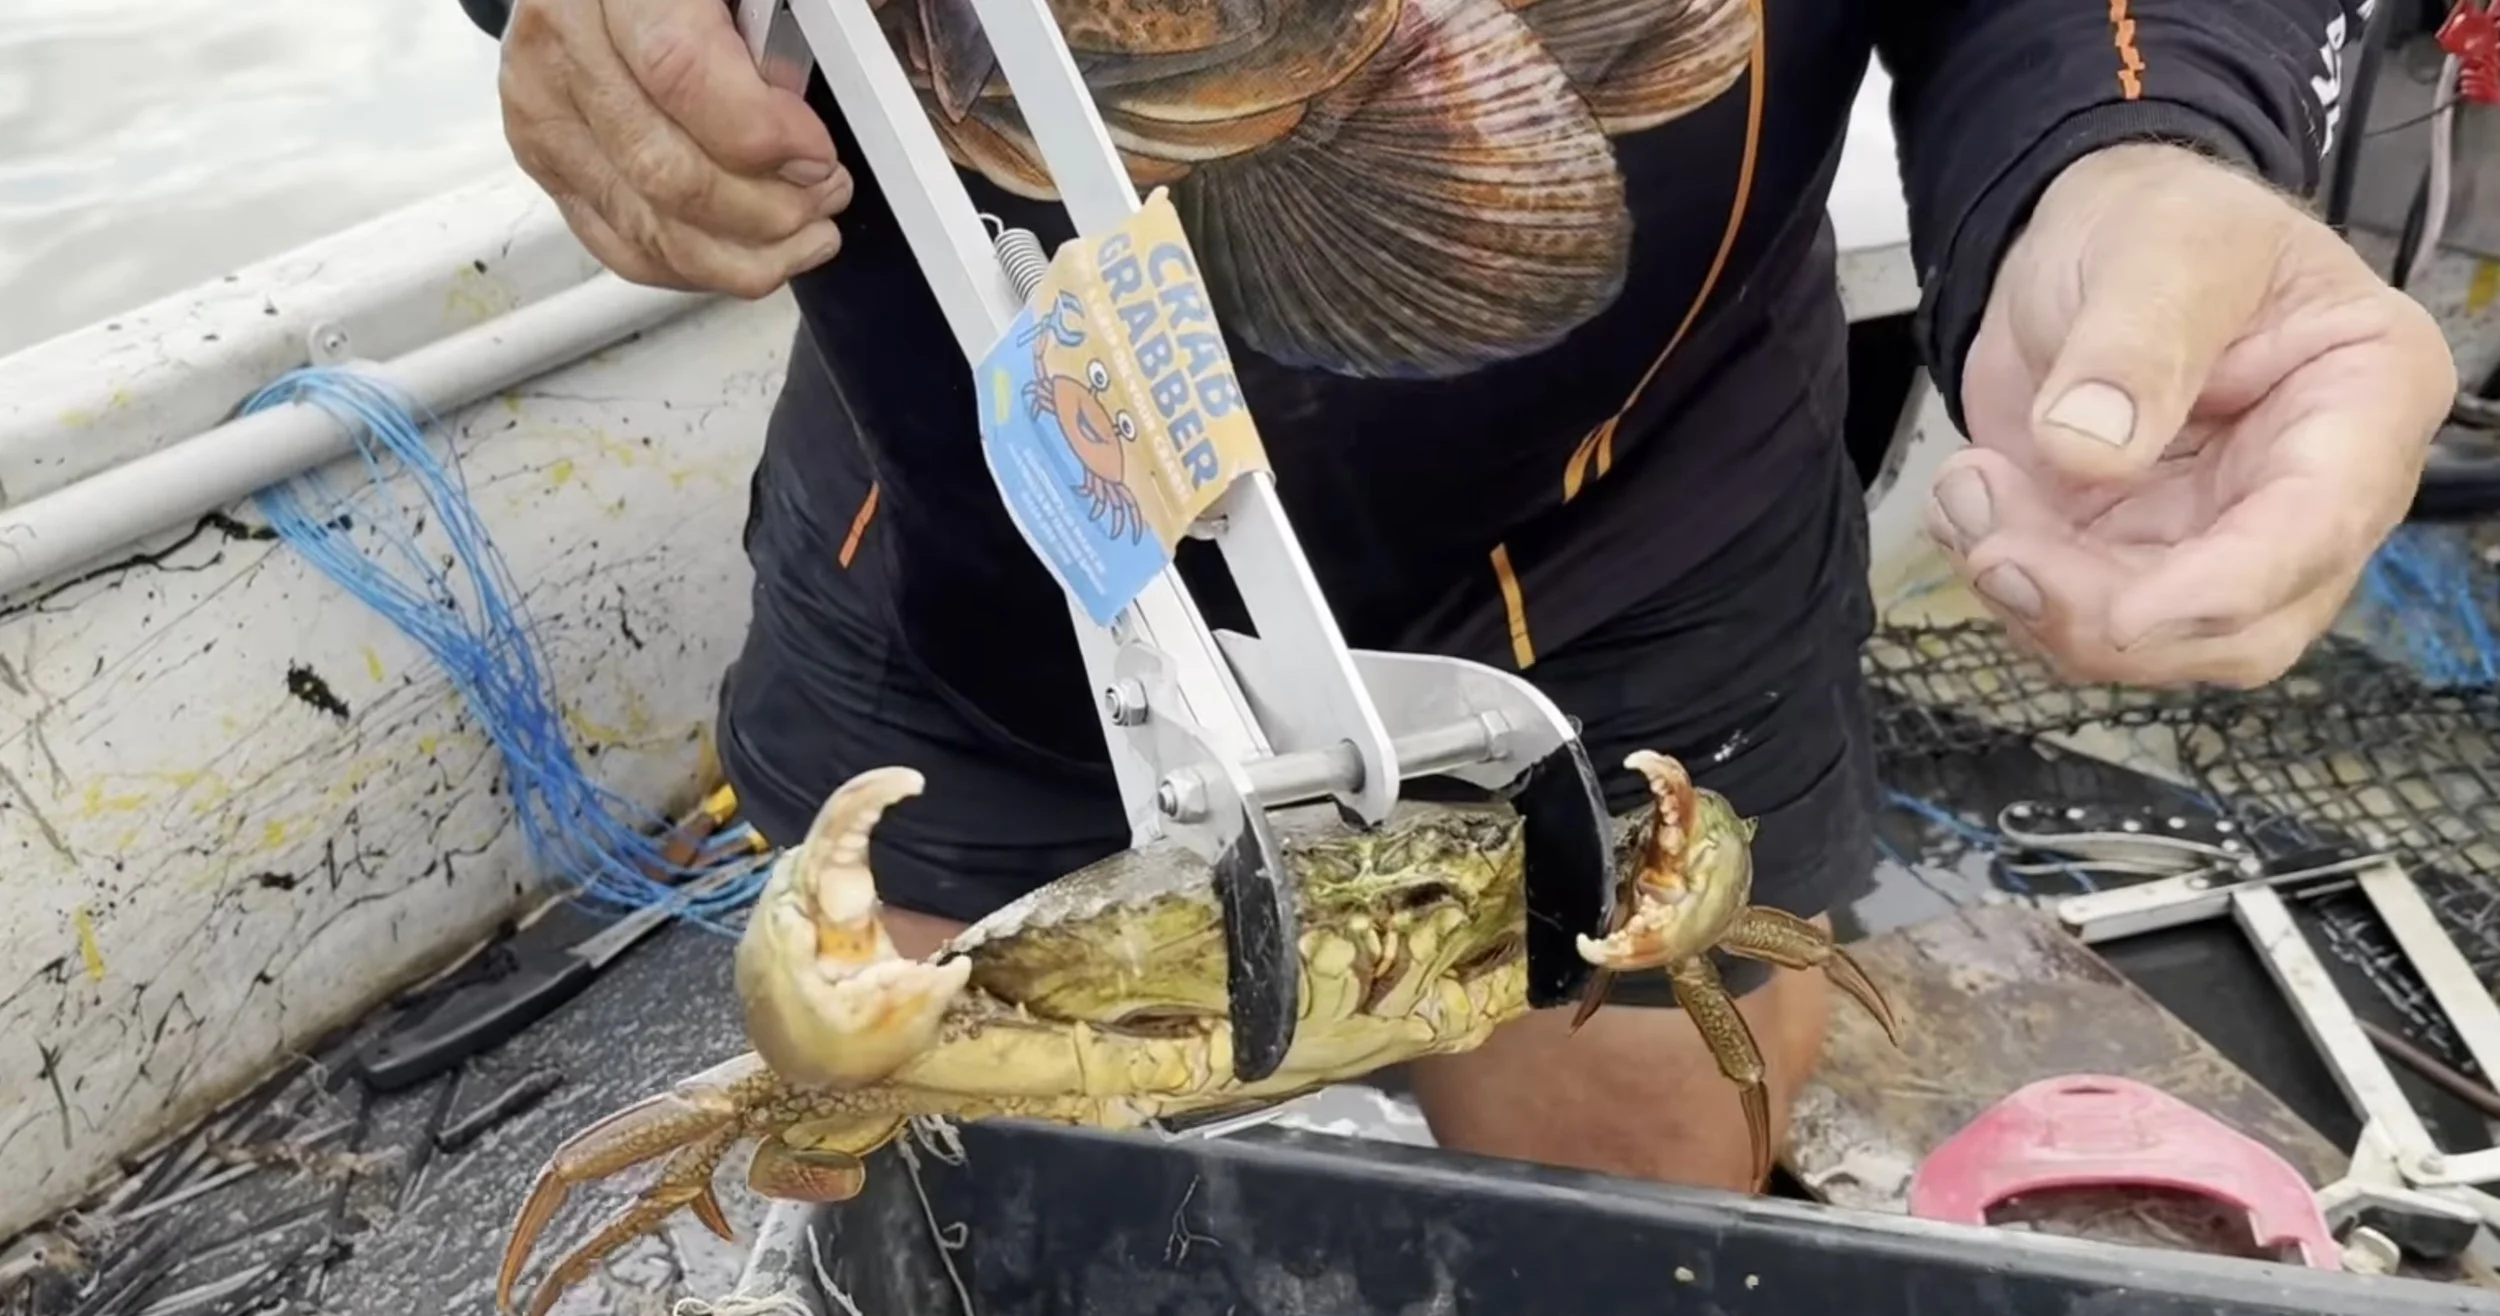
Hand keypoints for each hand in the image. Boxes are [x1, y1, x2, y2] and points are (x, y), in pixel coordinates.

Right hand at [499, 0, 850, 297]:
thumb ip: (779, 28)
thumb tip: (823, 95)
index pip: (679, 74)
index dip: (762, 133)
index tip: (818, 152)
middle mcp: (563, 45)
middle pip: (665, 170)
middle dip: (768, 207)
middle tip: (824, 195)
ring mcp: (544, 110)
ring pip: (647, 227)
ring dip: (746, 253)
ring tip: (806, 235)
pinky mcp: (546, 161)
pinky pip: (624, 246)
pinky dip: (701, 268)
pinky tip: (753, 255)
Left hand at [1929, 143, 2456, 687]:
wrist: (2083, 243)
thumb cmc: (2158, 221)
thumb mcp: (2157, 247)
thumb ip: (2133, 343)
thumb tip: (2088, 453)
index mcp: (2367, 395)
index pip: (2319, 527)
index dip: (2221, 591)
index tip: (2120, 618)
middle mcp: (2317, 490)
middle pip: (2241, 626)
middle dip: (2104, 613)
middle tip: (1996, 547)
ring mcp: (2228, 536)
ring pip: (2151, 640)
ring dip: (2039, 598)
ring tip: (1969, 488)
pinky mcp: (2142, 560)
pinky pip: (2080, 616)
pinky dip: (2010, 578)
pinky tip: (1970, 501)